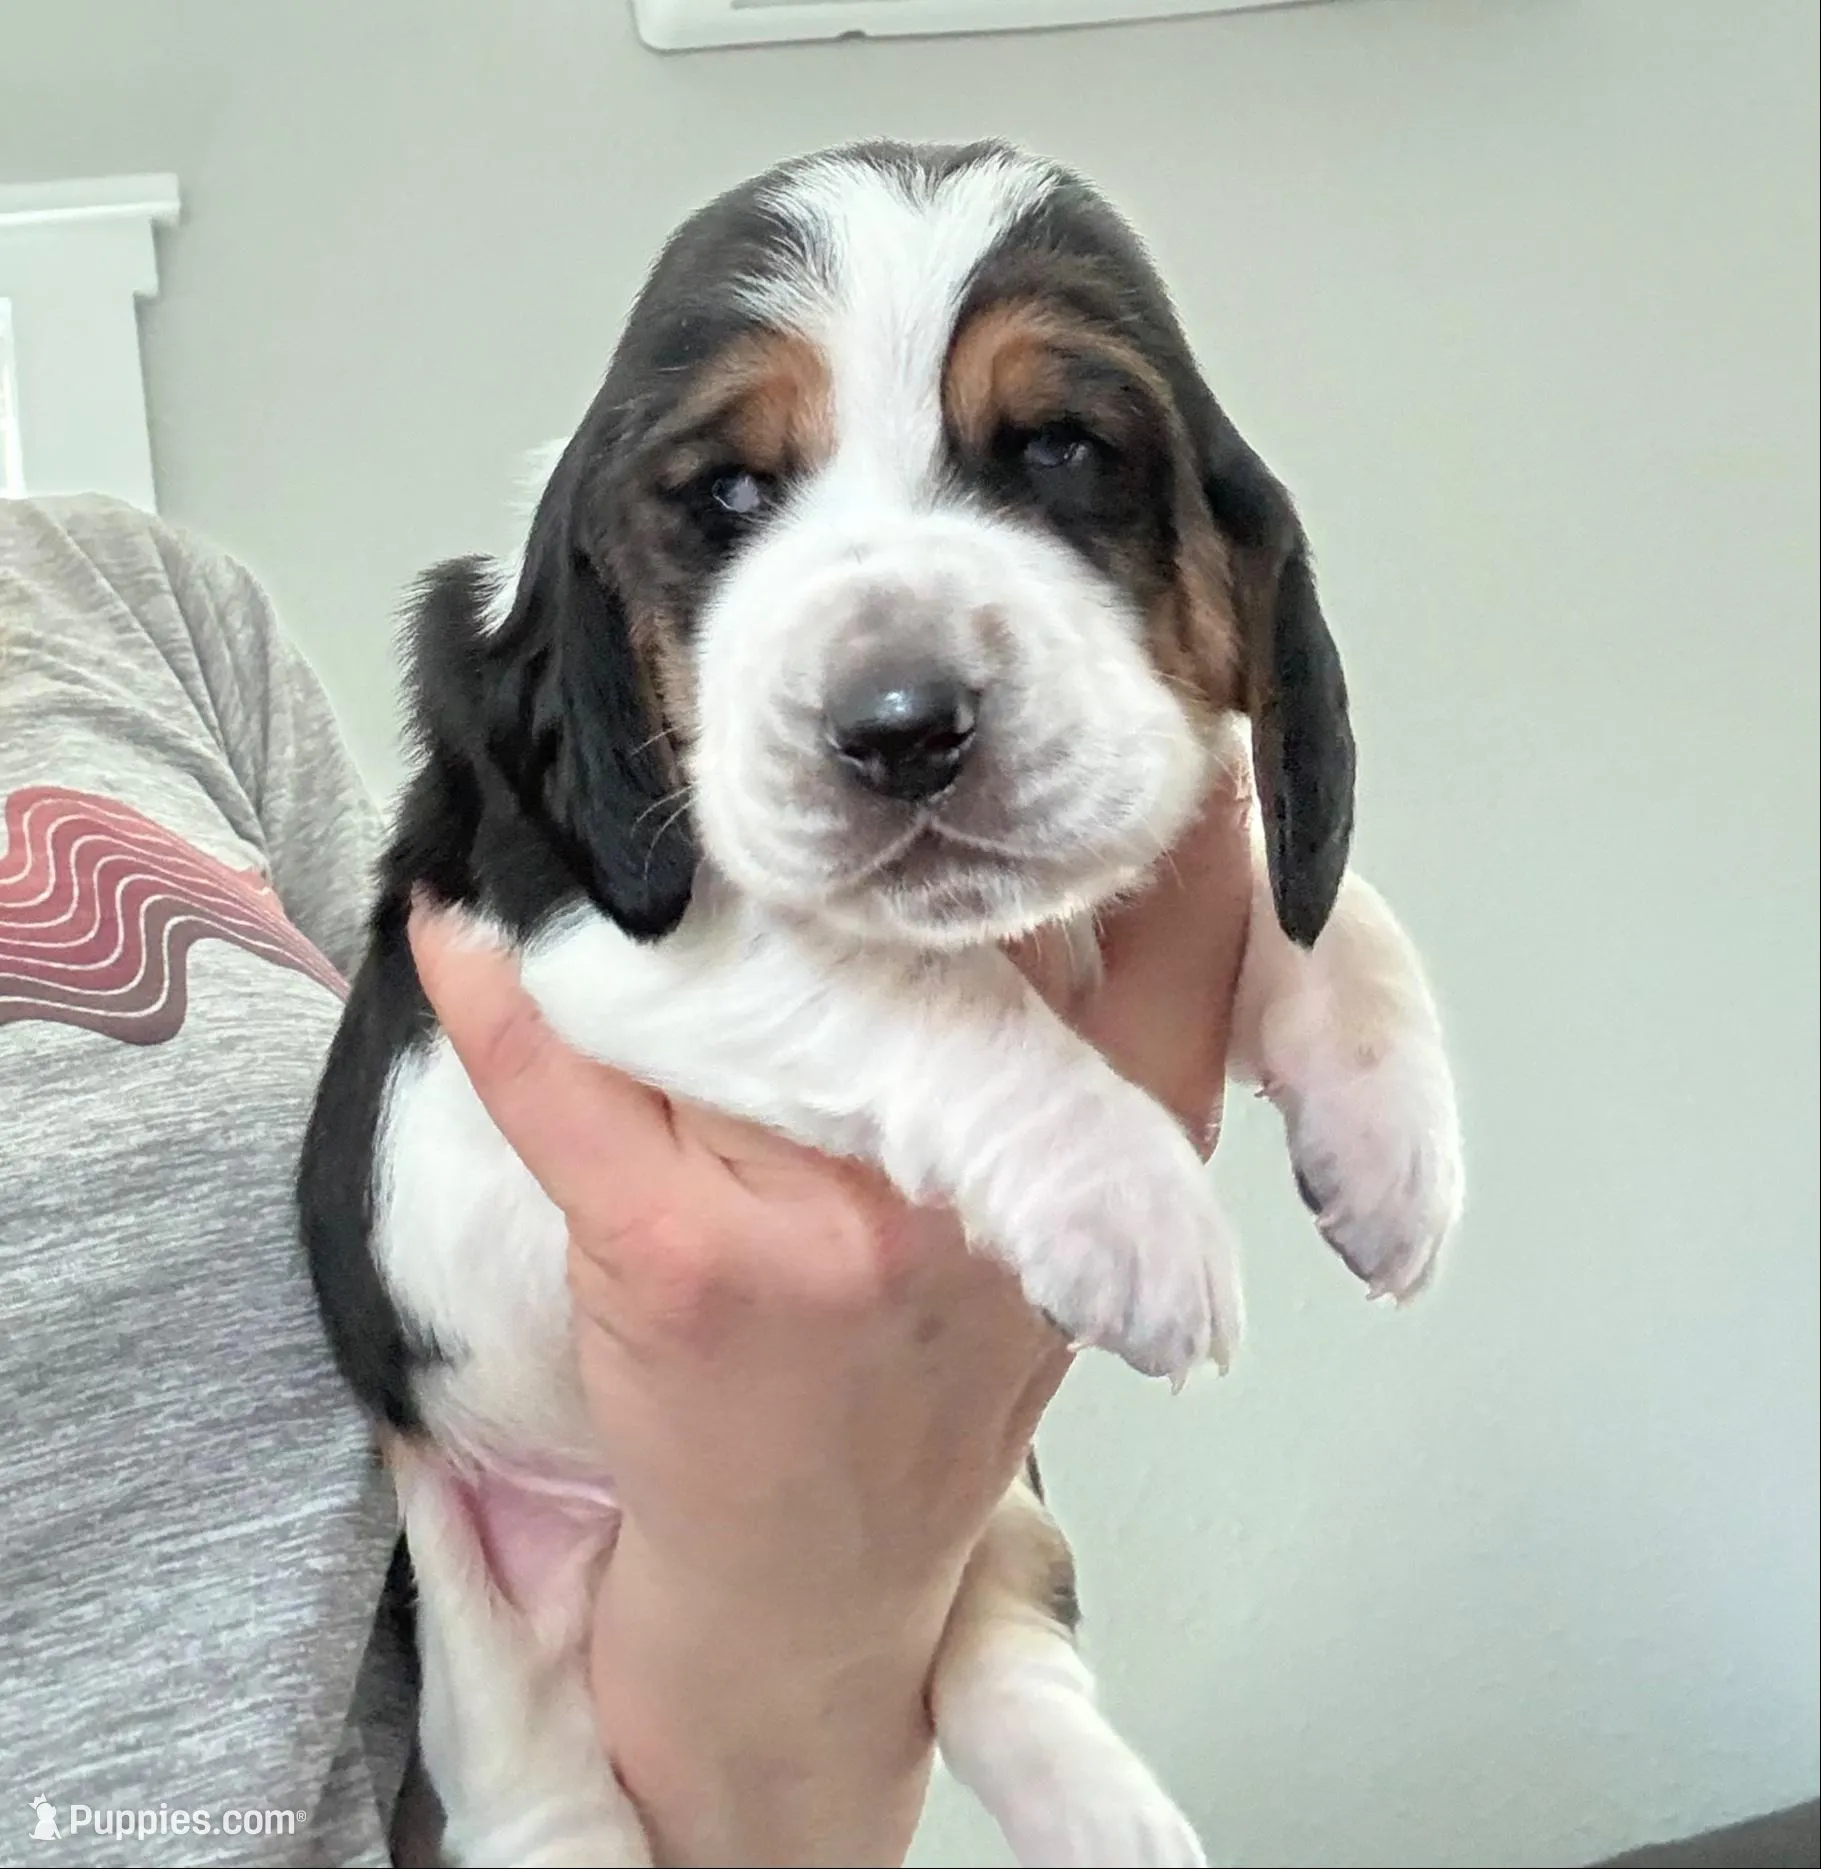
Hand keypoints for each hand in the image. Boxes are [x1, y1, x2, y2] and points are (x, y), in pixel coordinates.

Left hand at [407, 764, 1252, 1867]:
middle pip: (950, 923)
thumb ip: (1092, 1077)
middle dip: (894, 805)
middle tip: (827, 715)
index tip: (1104, 692)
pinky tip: (464, 932)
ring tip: (638, 787)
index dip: (1159, 801)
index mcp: (1113, 1173)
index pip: (1179, 942)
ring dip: (679, 869)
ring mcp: (838, 1224)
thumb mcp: (1079, 1242)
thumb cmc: (937, 1396)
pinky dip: (502, 1000)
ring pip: (750, 973)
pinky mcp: (688, 1264)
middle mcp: (991, 1189)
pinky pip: (569, 1089)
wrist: (823, 1583)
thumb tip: (1045, 857)